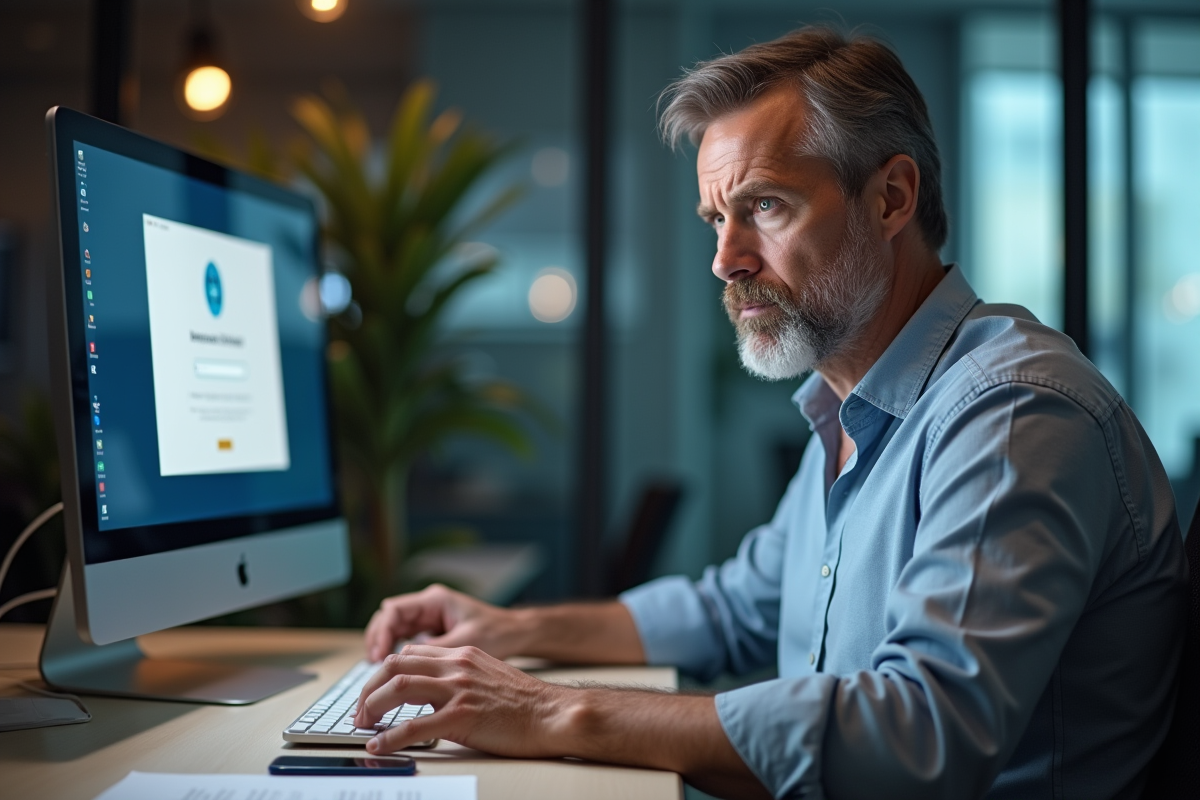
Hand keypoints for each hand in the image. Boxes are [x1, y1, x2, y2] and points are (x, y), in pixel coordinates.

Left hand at [352, 643, 767, 797]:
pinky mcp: (464, 716)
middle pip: (395, 666)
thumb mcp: (488, 677)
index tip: (371, 693)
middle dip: (368, 688)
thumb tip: (430, 694)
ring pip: (399, 688)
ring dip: (372, 708)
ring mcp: (459, 689)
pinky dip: (390, 737)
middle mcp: (456, 665)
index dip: (382, 673)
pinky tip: (379, 747)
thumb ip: (459, 678)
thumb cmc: (526, 704)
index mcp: (461, 654)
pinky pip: (415, 726)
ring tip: (363, 726)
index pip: (409, 654)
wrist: (556, 714)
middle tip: (359, 711)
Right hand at [364, 584, 525, 662]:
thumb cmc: (497, 634)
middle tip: (372, 668)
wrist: (517, 634)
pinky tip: (392, 675)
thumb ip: (435, 652)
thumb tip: (405, 668)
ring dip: (383, 650)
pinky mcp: (432, 632)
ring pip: (393, 630)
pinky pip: (405, 640)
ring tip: (377, 674)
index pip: (394, 611)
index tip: (379, 657)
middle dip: (376, 642)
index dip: (381, 634)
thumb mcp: (465, 644)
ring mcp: (428, 618)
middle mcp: (428, 606)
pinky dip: (396, 655)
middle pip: (387, 619)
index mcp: (435, 600)